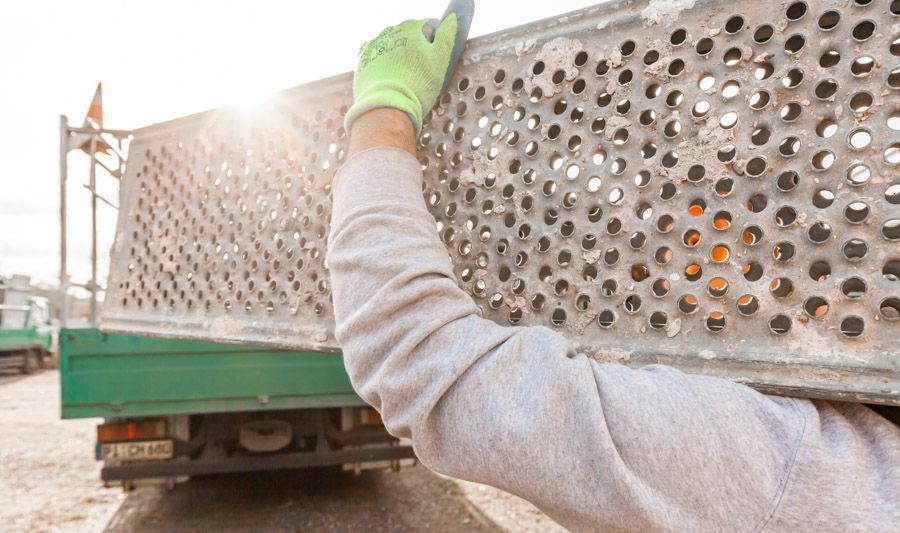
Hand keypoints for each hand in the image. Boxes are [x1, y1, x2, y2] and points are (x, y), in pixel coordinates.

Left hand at [344, 0, 473, 136]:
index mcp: (412, 27)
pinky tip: (389, 76)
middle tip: (422, 71)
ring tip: (405, 76)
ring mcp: (374, 45)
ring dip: (400, 54)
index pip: (430, 26)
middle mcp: (391, 30)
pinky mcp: (362, 60)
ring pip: (392, 44)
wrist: (387, 107)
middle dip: (417, 47)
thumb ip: (449, 33)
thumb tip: (453, 15)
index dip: (437, 42)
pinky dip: (383, 62)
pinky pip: (375, 56)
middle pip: (410, 34)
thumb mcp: (442, 58)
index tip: (438, 59)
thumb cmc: (419, 84)